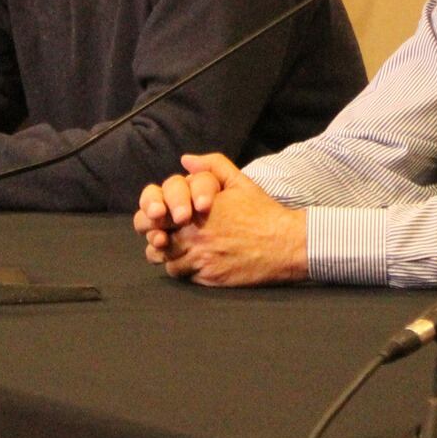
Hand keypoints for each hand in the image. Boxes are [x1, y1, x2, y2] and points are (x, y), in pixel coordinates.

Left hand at [137, 153, 306, 286]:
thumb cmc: (262, 212)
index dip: (150, 217)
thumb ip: (212, 166)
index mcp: (195, 209)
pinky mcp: (208, 277)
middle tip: (163, 235)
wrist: (285, 244)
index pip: (152, 215)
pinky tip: (196, 261)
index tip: (159, 217)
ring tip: (182, 248)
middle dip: (156, 237)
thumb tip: (186, 160)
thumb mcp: (239, 182)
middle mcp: (193, 235)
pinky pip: (182, 275)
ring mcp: (200, 258)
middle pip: (155, 240)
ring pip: (166, 260)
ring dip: (170, 254)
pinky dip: (184, 269)